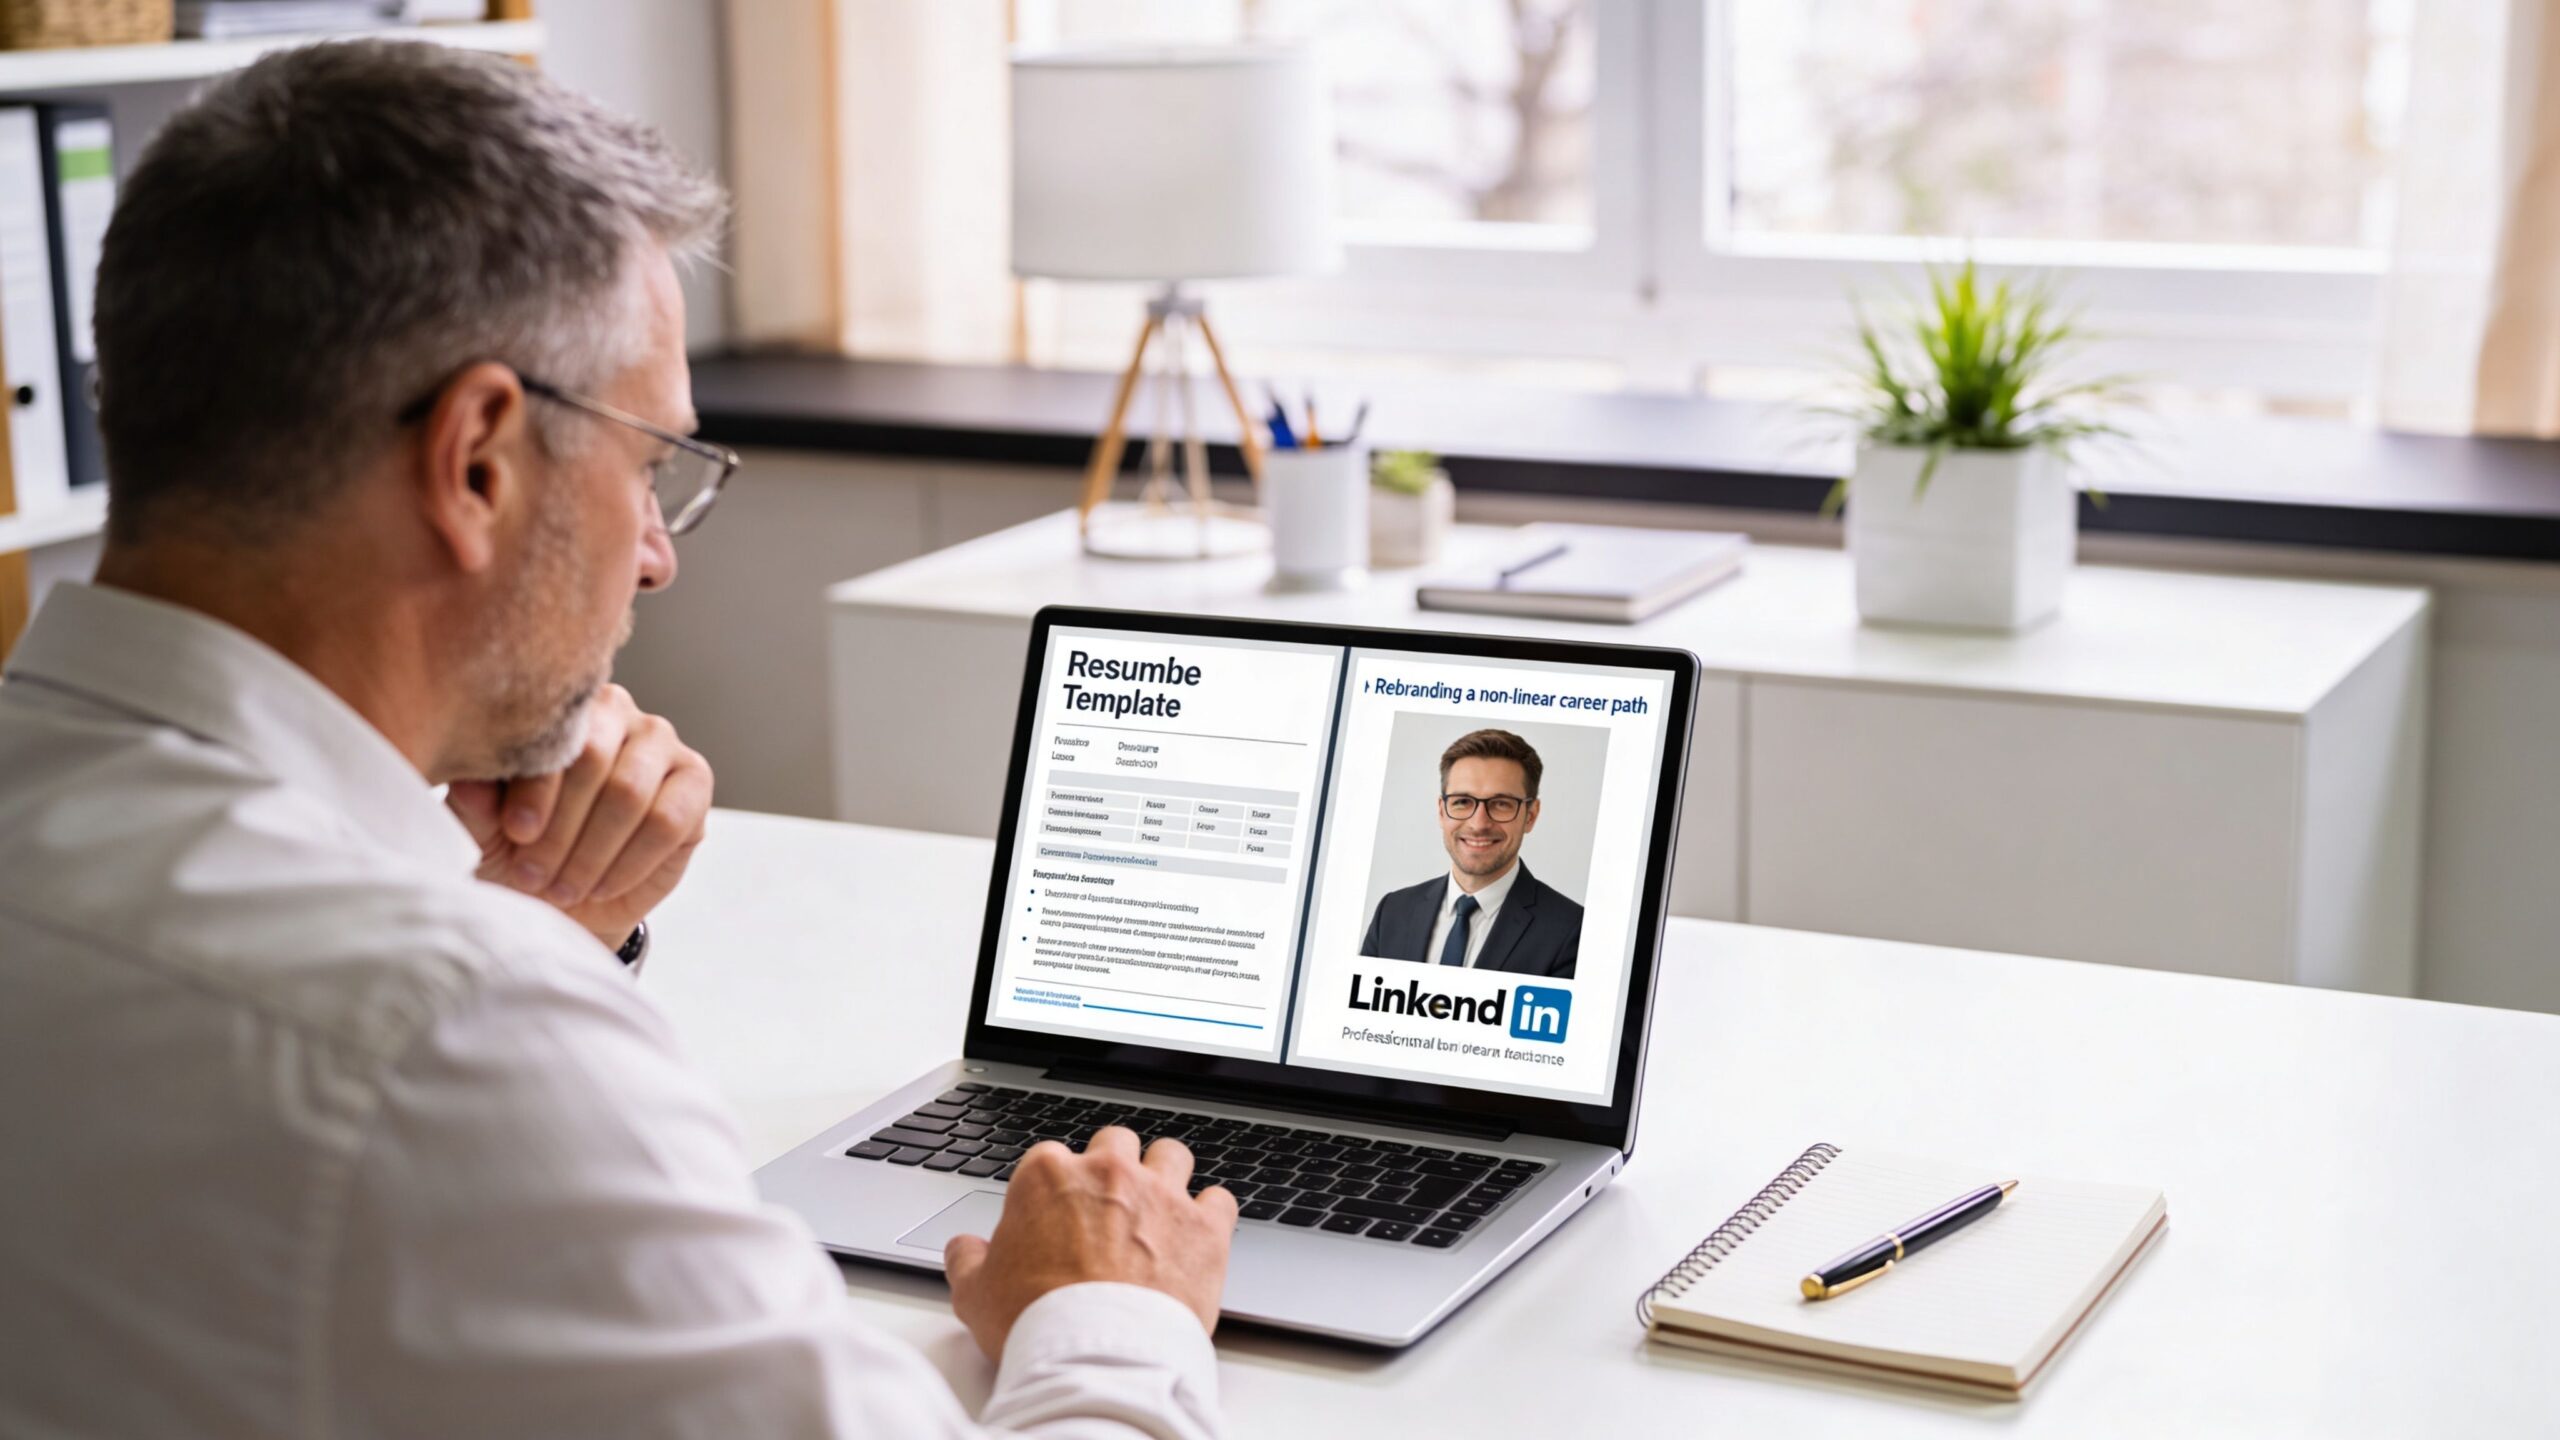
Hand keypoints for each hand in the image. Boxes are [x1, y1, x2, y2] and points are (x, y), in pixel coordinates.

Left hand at [448, 684, 712, 946]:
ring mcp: (662, 746)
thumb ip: (476, 801)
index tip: (517, 834)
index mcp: (561, 710)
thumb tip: (471, 781)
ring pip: (631, 793)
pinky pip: (668, 822)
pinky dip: (630, 864)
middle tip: (533, 876)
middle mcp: (617, 714)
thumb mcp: (482, 829)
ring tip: (563, 888)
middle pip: (595, 761)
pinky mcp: (695, 784)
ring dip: (592, 853)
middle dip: (561, 829)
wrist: (563, 897)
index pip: (553, 738)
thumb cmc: (519, 850)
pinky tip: (602, 887)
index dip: (535, 789)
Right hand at [944, 1126, 1236, 1356]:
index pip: (1052, 1157)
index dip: (1056, 1185)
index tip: (1058, 1212)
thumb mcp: (975, 1293)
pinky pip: (1220, 1199)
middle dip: (1112, 1167)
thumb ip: (967, 1260)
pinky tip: (1200, 1234)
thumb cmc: (1036, 1322)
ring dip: (1166, 1175)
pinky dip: (1212, 1214)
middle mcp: (1108, 1172)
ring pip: (1172, 1155)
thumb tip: (964, 1248)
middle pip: (1115, 1143)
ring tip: (1160, 1207)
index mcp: (1049, 1177)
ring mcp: (1161, 1195)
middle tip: (1109, 1205)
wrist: (1097, 1357)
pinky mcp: (1205, 1227)